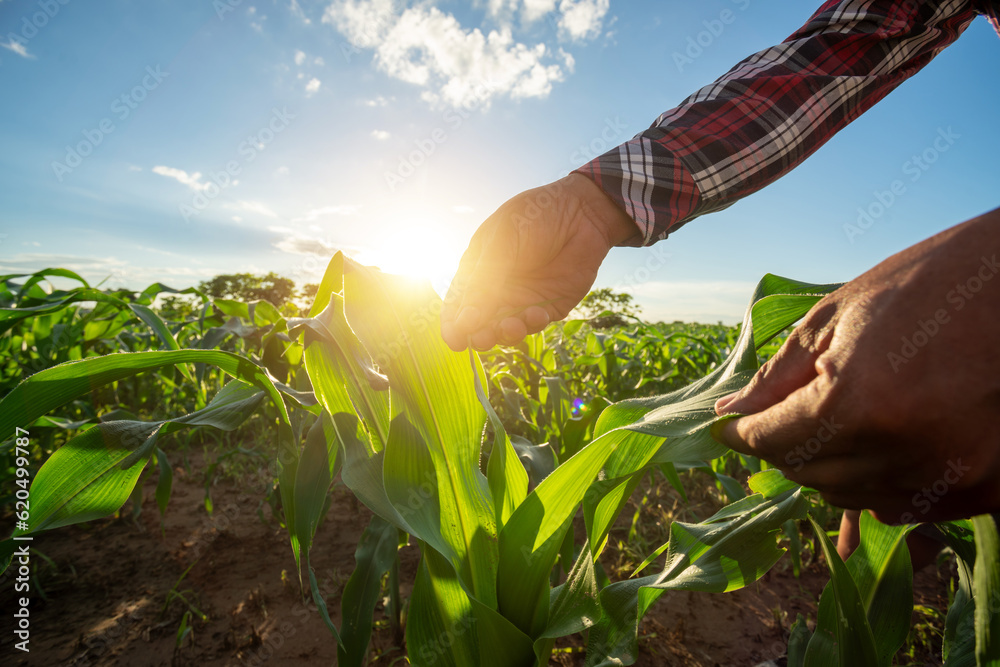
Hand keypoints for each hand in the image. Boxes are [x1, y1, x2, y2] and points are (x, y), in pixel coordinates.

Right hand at [440, 173, 636, 350]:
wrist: (582, 213)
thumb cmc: (535, 217)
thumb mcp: (503, 243)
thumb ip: (485, 282)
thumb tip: (465, 320)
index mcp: (477, 270)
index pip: (458, 304)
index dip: (453, 324)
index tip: (454, 340)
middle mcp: (496, 290)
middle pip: (479, 324)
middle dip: (478, 336)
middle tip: (482, 338)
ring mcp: (522, 300)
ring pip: (506, 330)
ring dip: (505, 334)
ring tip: (511, 327)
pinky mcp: (547, 307)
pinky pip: (534, 325)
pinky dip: (533, 324)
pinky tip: (538, 313)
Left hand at [714, 207, 999, 523]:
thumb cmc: (924, 284)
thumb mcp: (835, 318)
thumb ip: (778, 377)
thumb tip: (731, 412)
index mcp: (859, 403)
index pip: (774, 441)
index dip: (743, 433)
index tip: (729, 426)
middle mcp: (903, 452)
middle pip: (809, 476)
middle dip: (784, 446)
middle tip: (781, 416)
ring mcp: (948, 476)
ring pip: (851, 496)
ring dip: (830, 466)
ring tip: (837, 420)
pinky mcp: (983, 488)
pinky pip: (902, 506)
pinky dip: (878, 481)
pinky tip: (880, 440)